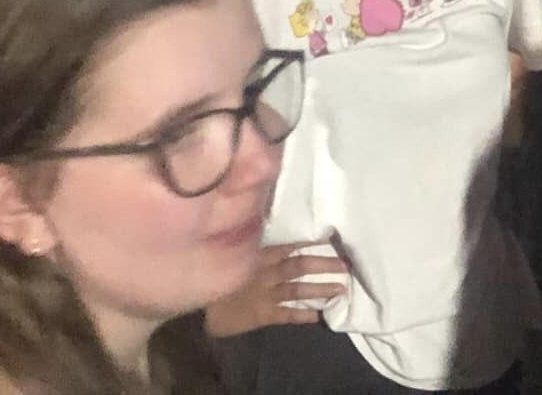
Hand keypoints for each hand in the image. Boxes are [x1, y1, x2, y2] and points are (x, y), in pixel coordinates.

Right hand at [205, 240, 346, 334]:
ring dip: (321, 288)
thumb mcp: (227, 251)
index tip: (330, 237)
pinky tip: (321, 315)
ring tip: (341, 288)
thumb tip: (263, 226)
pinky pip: (288, 315)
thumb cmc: (209, 273)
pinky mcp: (264, 315)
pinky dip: (304, 315)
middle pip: (300, 266)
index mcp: (257, 254)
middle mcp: (266, 272)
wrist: (195, 306)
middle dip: (324, 264)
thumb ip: (246, 242)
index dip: (310, 241)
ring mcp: (266, 295)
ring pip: (299, 290)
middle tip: (346, 264)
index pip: (289, 245)